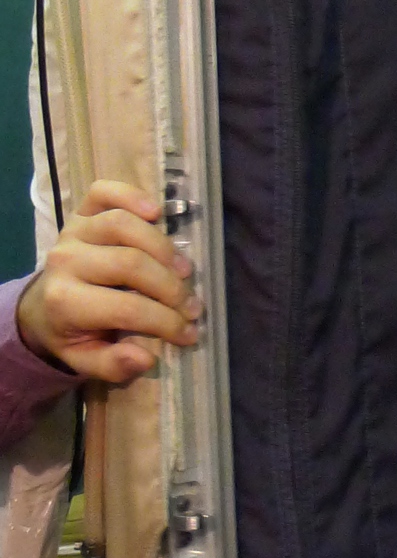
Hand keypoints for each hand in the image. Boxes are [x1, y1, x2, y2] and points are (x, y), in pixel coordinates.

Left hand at [16, 181, 200, 383]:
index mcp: (66, 302)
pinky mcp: (79, 212)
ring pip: (123, 225)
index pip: (126, 308)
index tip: (189, 333)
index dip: (165, 321)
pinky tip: (157, 213)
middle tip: (192, 306)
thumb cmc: (74, 334)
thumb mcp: (87, 361)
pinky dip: (131, 196)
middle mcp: (65, 261)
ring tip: (184, 270)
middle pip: (131, 263)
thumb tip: (146, 358)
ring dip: (163, 247)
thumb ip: (113, 365)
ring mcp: (72, 232)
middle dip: (171, 288)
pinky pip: (103, 192)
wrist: (43, 307)